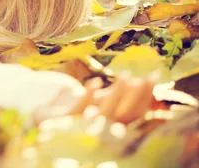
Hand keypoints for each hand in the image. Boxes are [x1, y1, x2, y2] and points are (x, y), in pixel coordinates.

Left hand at [34, 74, 155, 124]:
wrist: (45, 115)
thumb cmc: (75, 106)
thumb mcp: (97, 99)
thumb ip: (115, 94)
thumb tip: (137, 80)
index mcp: (112, 122)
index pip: (136, 112)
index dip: (147, 94)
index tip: (155, 74)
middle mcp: (102, 127)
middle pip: (126, 114)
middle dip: (136, 95)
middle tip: (142, 75)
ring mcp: (85, 125)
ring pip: (106, 112)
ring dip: (117, 93)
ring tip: (126, 74)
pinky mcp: (66, 120)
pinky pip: (80, 109)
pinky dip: (89, 95)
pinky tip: (96, 81)